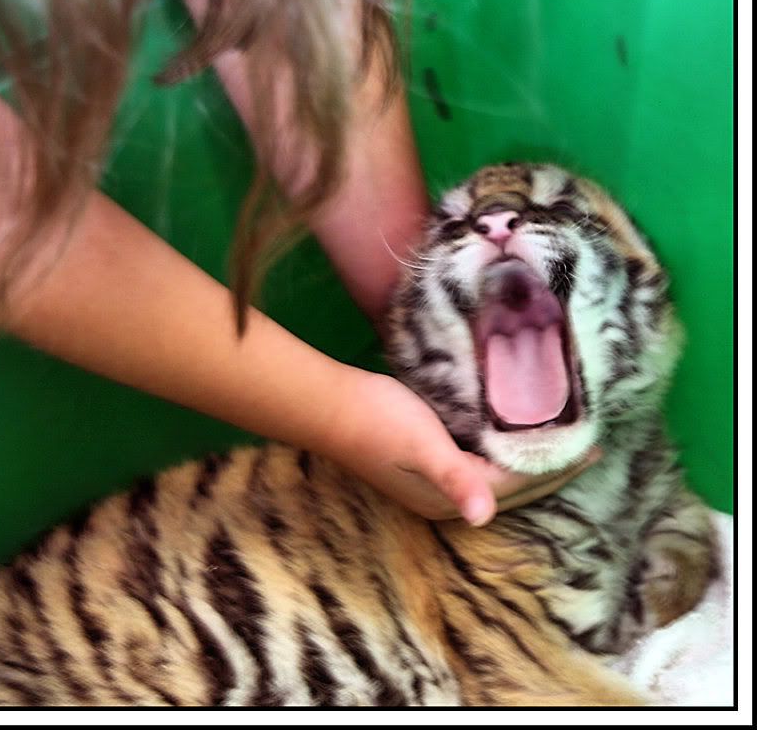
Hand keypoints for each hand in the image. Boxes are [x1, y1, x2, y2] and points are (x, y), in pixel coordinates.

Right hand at [328, 370, 600, 525]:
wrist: (332, 406)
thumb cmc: (379, 421)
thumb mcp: (421, 445)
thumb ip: (455, 476)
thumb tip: (482, 517)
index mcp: (449, 498)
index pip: (517, 486)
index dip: (555, 469)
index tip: (592, 450)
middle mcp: (446, 498)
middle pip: (512, 488)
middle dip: (550, 471)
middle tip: (589, 450)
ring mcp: (435, 482)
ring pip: (499, 477)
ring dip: (531, 463)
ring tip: (562, 445)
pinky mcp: (429, 461)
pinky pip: (482, 463)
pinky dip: (507, 453)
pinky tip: (514, 437)